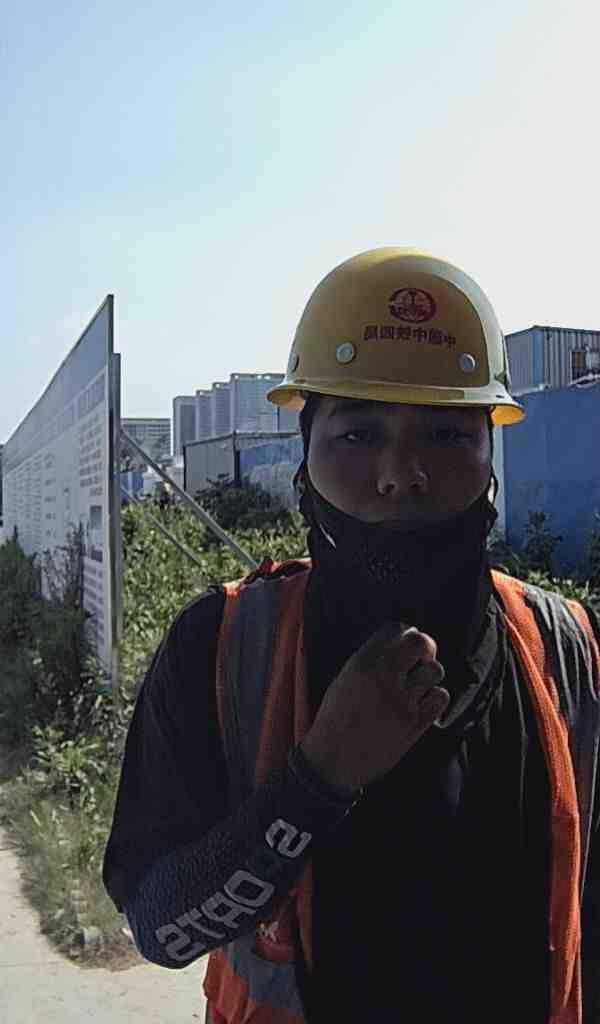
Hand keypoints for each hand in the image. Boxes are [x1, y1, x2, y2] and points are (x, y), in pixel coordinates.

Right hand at [300, 624, 449, 795]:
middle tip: (423, 657)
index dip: (407, 632)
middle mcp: (383, 677)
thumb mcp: (343, 679)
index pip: (396, 629)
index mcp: (362, 663)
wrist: (333, 760)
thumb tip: (396, 645)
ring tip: (420, 684)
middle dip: (427, 647)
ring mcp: (401, 701)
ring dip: (430, 675)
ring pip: (435, 671)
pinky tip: (424, 702)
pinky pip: (440, 697)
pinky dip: (435, 697)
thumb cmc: (335, 718)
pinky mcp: (414, 723)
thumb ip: (368, 660)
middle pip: (420, 643)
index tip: (408, 642)